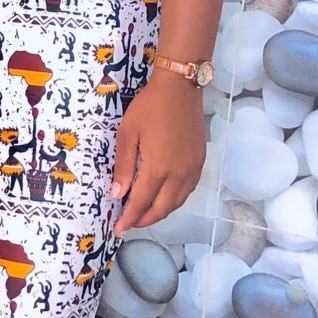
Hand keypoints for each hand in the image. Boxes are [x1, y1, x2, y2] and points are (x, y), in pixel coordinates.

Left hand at [109, 71, 205, 233]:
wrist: (180, 88)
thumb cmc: (149, 107)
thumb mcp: (128, 133)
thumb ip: (124, 166)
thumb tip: (118, 195)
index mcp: (158, 168)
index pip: (142, 203)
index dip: (129, 218)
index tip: (118, 229)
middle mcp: (178, 174)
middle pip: (162, 209)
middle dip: (144, 220)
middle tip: (129, 224)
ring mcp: (192, 169)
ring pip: (177, 202)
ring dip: (160, 213)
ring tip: (144, 214)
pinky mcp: (199, 162)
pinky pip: (187, 191)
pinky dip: (174, 201)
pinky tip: (164, 198)